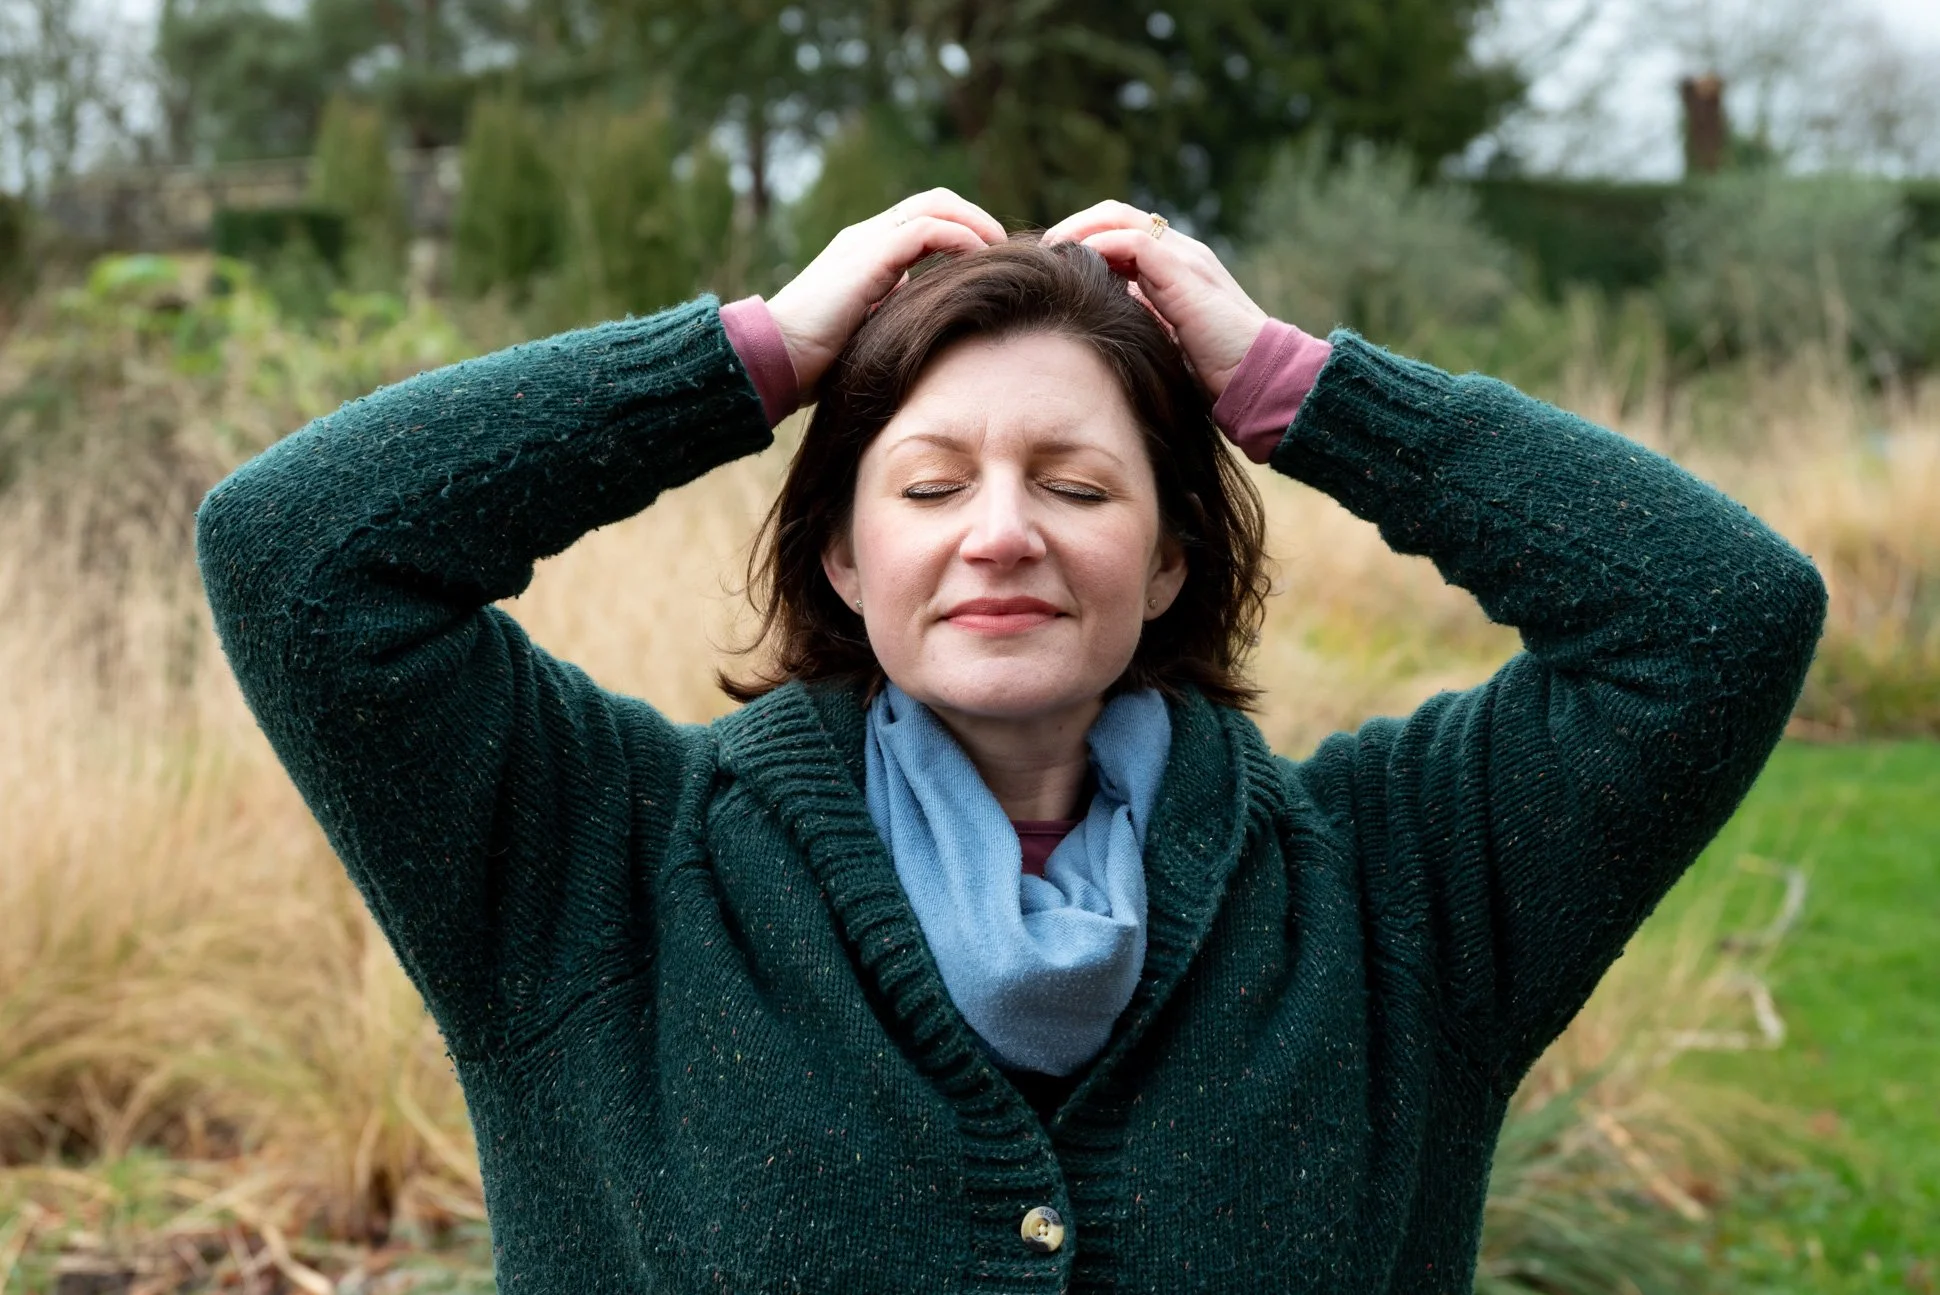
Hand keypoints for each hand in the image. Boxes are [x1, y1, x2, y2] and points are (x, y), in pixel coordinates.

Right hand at [766, 188, 1006, 390]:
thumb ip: (889, 315)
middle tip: (1003, 247)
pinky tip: (981, 260)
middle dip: (974, 217)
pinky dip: (961, 237)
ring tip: (1000, 250)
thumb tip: (921, 321)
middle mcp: (865, 238)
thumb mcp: (864, 332)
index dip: (959, 229)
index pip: (920, 220)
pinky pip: (928, 230)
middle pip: (933, 201)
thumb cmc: (814, 360)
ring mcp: (865, 242)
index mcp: (864, 253)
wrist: (775, 358)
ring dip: (976, 223)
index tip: (988, 259)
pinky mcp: (869, 256)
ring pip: (934, 205)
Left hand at [1042, 201, 1269, 400]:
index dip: (1084, 238)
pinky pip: (1134, 241)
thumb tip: (1100, 321)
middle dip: (1074, 227)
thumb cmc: (1216, 371)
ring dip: (1078, 231)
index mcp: (1177, 266)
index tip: (1055, 265)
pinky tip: (1076, 266)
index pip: (1123, 231)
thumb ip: (1141, 320)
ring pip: (1120, 218)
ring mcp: (1185, 257)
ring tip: (1051, 255)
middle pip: (1116, 214)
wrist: (1257, 378)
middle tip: (1044, 253)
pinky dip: (1098, 246)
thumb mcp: (1166, 340)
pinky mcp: (1183, 273)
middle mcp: (1181, 252)